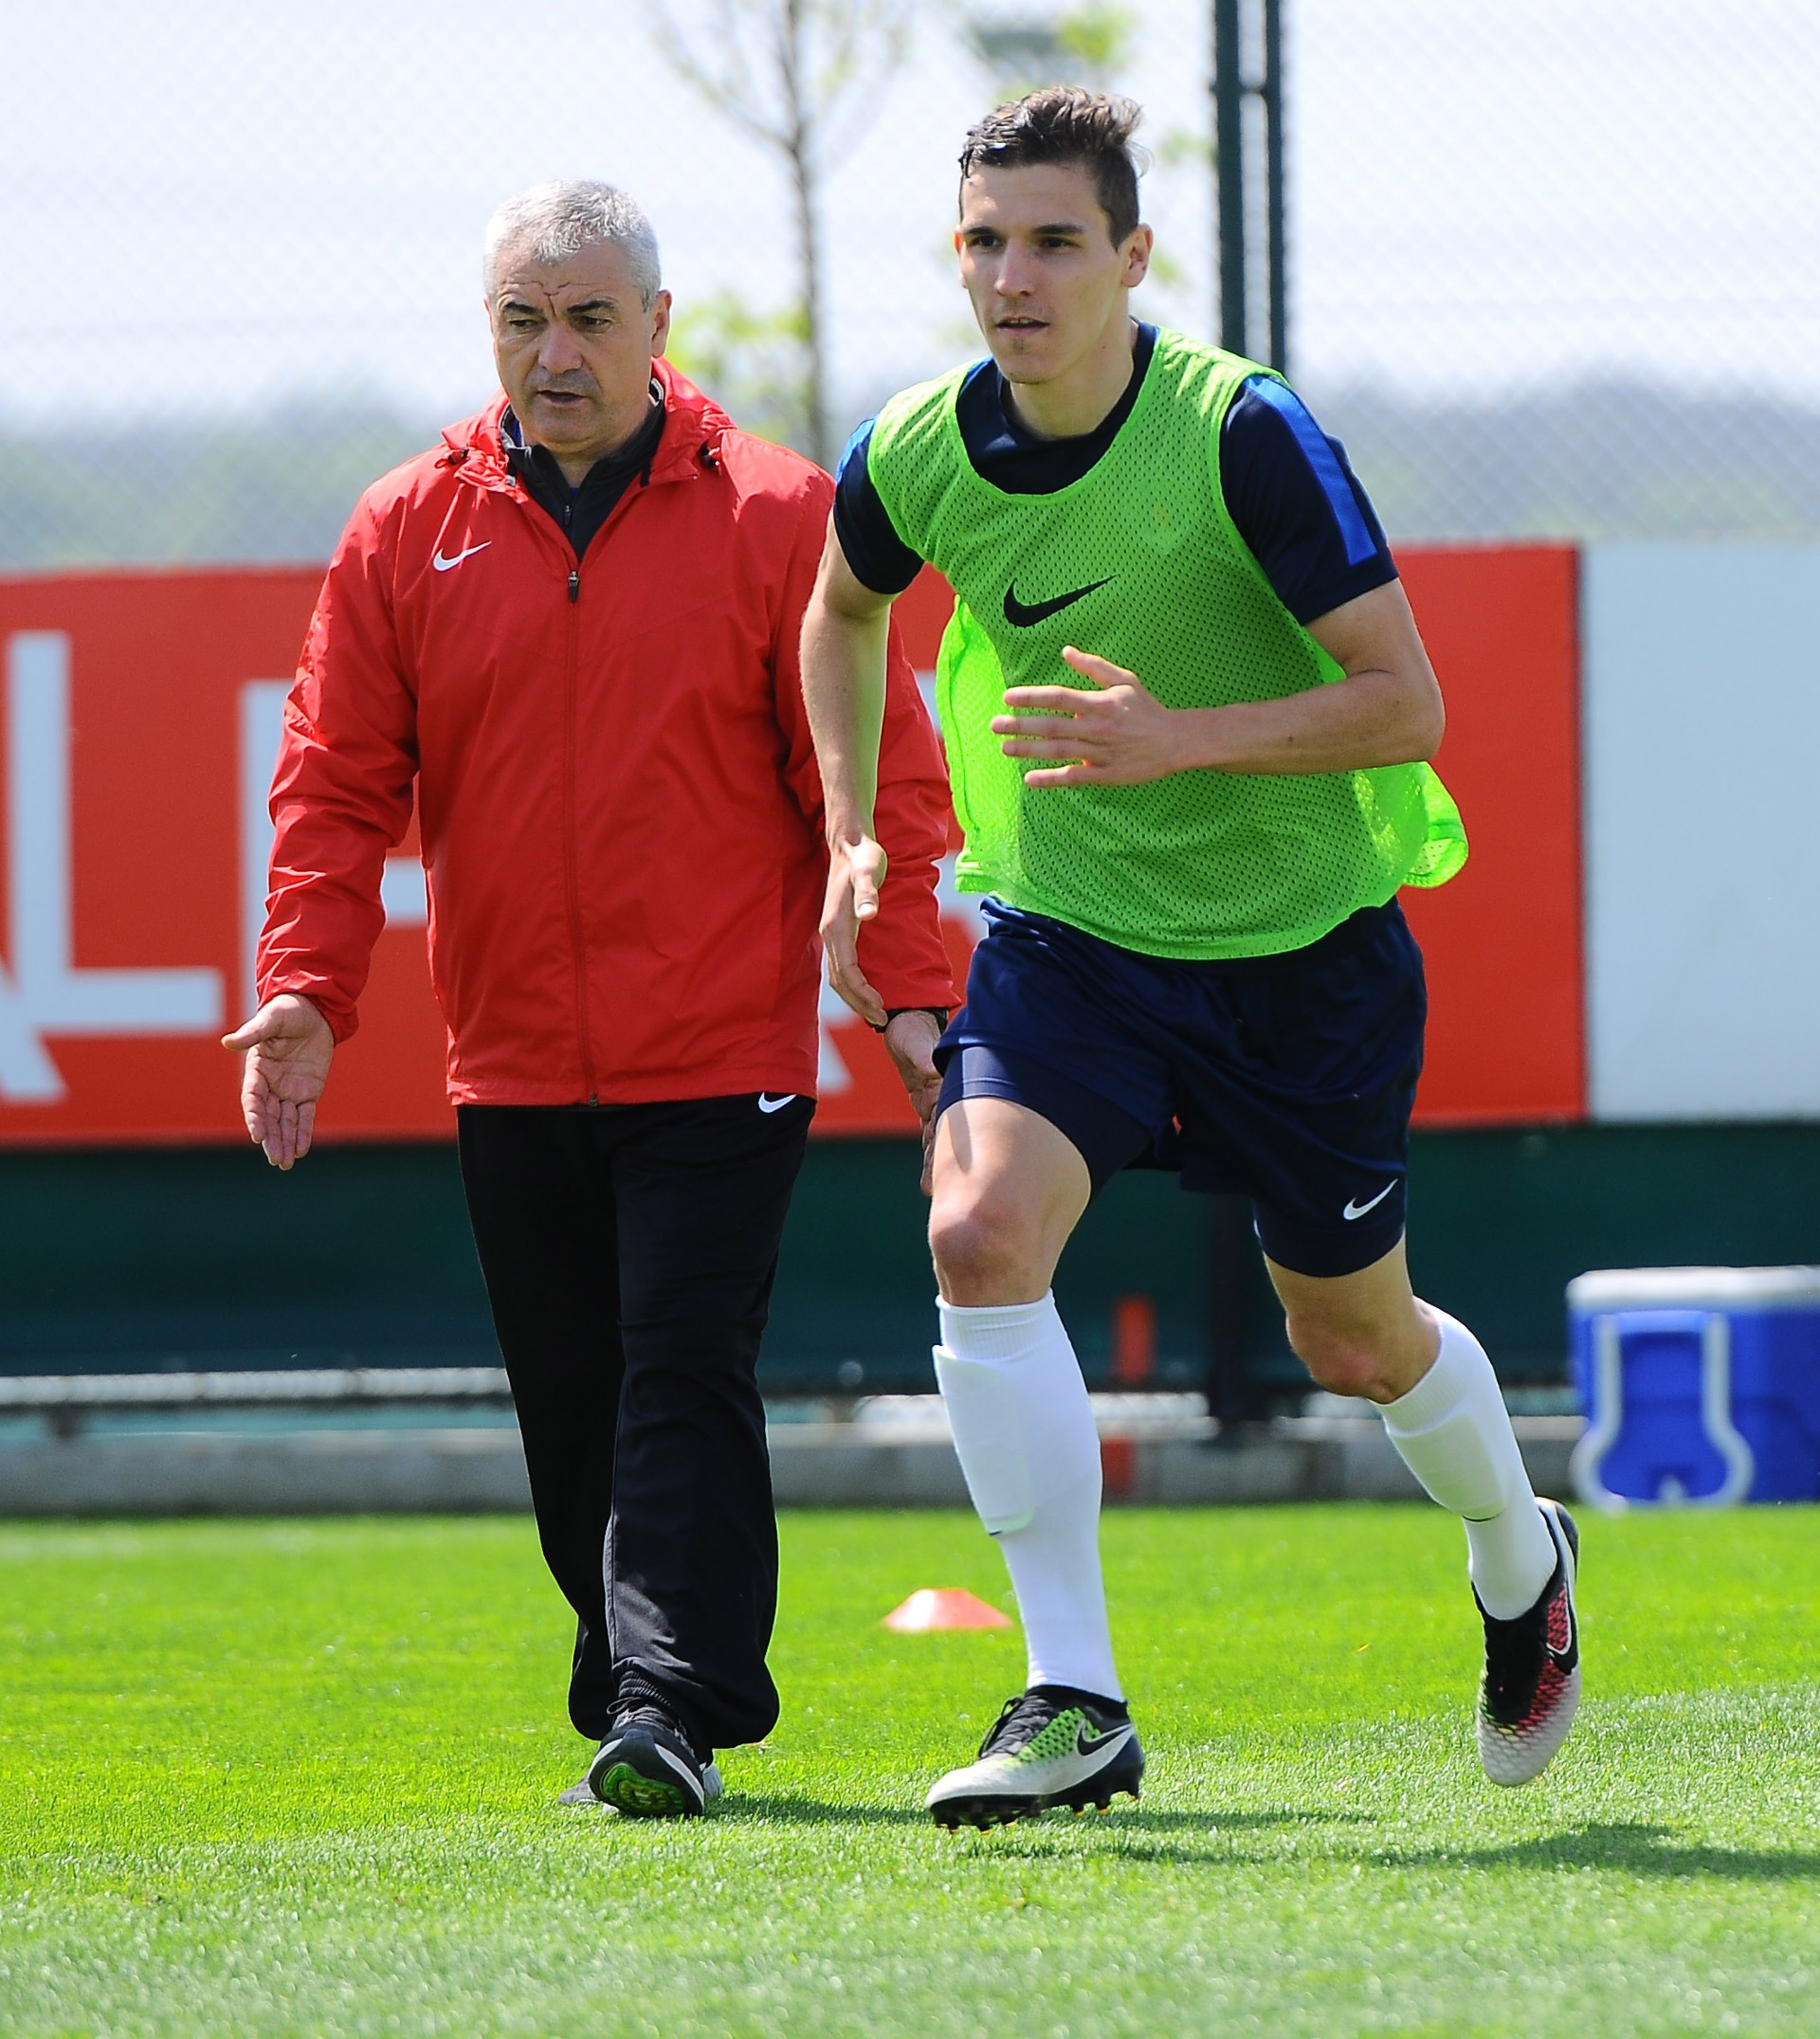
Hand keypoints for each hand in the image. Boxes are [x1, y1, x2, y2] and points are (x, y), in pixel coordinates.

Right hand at [221, 994, 334, 1169]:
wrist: (314, 1010)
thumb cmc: (288, 1012)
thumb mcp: (271, 1020)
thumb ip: (253, 1034)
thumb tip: (228, 1042)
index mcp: (256, 1070)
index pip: (253, 1099)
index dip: (255, 1117)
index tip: (258, 1134)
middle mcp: (270, 1084)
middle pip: (269, 1117)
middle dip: (272, 1139)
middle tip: (276, 1160)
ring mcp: (288, 1090)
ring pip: (285, 1121)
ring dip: (286, 1141)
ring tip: (285, 1163)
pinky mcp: (307, 1091)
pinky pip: (304, 1116)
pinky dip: (303, 1132)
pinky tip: (301, 1150)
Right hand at [820, 831, 888, 1026]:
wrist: (849, 843)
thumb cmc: (864, 857)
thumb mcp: (870, 870)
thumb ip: (869, 892)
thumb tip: (868, 914)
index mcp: (837, 926)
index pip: (847, 971)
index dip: (863, 994)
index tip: (882, 1008)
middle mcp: (830, 933)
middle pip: (840, 981)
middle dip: (859, 1003)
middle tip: (882, 1020)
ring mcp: (831, 933)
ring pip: (837, 976)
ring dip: (854, 997)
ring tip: (875, 1013)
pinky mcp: (837, 930)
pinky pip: (840, 966)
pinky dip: (851, 984)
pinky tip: (866, 990)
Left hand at [882, 1008, 943, 1193]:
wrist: (907, 1021)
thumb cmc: (913, 1030)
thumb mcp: (918, 1043)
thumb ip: (923, 1058)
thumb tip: (931, 1072)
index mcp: (949, 1087)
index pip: (952, 1120)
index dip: (953, 1144)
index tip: (950, 1168)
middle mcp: (948, 1099)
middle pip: (949, 1137)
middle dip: (944, 1164)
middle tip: (934, 1191)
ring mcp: (938, 1104)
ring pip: (939, 1140)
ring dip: (935, 1165)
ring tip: (930, 1191)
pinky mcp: (927, 1104)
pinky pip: (929, 1133)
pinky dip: (930, 1153)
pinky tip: (929, 1176)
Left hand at [991, 645, 1183, 786]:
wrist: (1176, 741)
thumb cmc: (1147, 709)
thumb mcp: (1125, 681)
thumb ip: (1093, 667)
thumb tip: (1065, 651)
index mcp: (1100, 703)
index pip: (1059, 698)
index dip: (1032, 698)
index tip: (1008, 697)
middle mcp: (1098, 727)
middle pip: (1053, 726)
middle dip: (1021, 725)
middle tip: (994, 725)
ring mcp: (1102, 752)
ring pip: (1059, 751)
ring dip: (1030, 750)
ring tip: (1005, 748)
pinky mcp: (1106, 774)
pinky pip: (1074, 777)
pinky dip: (1052, 779)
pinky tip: (1030, 779)